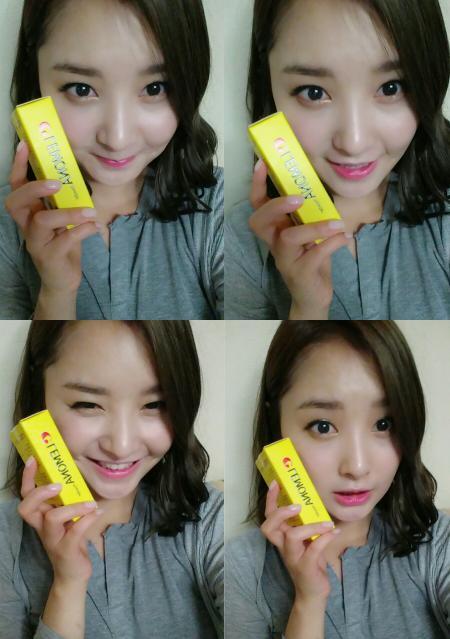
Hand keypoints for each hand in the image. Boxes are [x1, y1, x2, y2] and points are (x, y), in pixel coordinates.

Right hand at [5, 141, 97, 294]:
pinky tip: (95, 227)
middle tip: (57, 183)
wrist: (63, 280)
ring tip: (90, 211)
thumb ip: (64, 203)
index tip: (25, 146)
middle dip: (34, 188)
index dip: (18, 167)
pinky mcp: (50, 257)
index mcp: (29, 214)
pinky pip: (64, 240)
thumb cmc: (64, 246)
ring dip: (68, 213)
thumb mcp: (63, 221)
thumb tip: (77, 177)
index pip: (16, 187)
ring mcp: (36, 242)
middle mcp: (27, 227)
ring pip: (42, 221)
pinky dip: (82, 231)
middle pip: (16, 202)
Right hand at [18, 456, 100, 585]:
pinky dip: (87, 520)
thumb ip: (69, 501)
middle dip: (39, 493)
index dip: (27, 478)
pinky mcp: (66, 550)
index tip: (33, 460)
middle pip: (27, 508)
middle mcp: (42, 527)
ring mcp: (53, 539)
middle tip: (58, 485)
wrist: (73, 574)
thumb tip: (79, 475)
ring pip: (52, 519)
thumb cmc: (71, 540)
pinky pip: (74, 532)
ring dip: (73, 507)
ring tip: (91, 503)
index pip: (26, 496)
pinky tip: (98, 512)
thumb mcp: (68, 519)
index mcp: (41, 517)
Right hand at [249, 160, 351, 317]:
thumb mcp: (310, 233)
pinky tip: (344, 238)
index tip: (262, 164)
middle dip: (276, 206)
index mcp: (275, 230)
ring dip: (314, 228)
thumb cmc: (312, 259)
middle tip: (299, 198)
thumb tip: (324, 186)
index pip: (257, 205)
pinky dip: (331, 244)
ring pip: (289, 238)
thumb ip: (311, 214)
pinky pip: (313, 255)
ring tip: (337, 223)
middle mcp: (274, 243)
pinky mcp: (300, 274)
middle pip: (259, 221)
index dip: (256, 185)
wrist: (313, 296)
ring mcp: (285, 259)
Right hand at [260, 481, 339, 602]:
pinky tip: (334, 532)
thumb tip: (317, 502)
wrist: (312, 593)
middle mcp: (283, 547)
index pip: (269, 517)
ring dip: (310, 526)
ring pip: (293, 536)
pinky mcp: (305, 568)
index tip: (275, 484)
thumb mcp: (306, 541)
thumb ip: (307, 524)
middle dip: (280, 513)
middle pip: (269, 527)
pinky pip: (313, 550)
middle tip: (297, 506)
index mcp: (281, 538)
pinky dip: (325, 538)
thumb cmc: (310, 563)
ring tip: (327, 522)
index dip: (270, 501)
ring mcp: (293, 558)